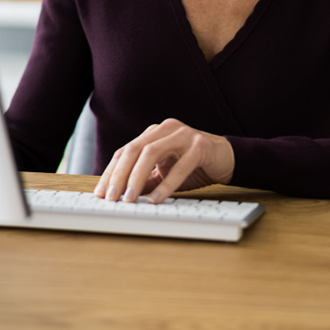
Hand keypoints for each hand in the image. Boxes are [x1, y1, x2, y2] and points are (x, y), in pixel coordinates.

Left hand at [93, 118, 233, 203]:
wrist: (229, 159)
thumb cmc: (194, 166)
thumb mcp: (165, 174)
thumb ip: (146, 180)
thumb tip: (122, 196)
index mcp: (153, 133)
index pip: (125, 151)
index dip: (111, 172)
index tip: (101, 193)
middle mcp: (165, 129)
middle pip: (133, 150)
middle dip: (119, 175)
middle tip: (111, 198)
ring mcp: (183, 135)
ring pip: (151, 153)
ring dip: (137, 178)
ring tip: (130, 199)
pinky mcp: (200, 146)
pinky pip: (179, 166)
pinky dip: (166, 184)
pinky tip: (157, 199)